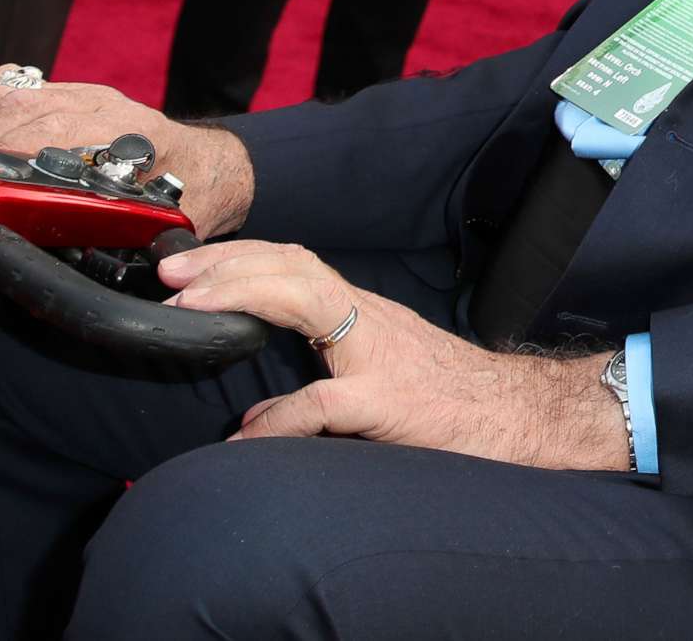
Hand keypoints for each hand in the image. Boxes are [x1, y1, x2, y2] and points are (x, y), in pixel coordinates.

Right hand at [0, 64, 253, 237]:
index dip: (16, 152)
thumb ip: (132, 235)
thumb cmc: (192, 197)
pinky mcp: (72, 93)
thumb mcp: (167, 224)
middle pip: (30, 111)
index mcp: (134, 136)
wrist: (211, 165)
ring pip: (18, 95)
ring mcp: (88, 96)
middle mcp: (109, 108)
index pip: (64, 131)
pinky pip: (17, 84)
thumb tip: (100, 259)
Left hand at [162, 240, 630, 471]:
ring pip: (305, 300)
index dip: (236, 259)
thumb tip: (257, 417)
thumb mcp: (379, 386)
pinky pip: (324, 403)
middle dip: (225, 263)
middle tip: (169, 273)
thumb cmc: (454, 402)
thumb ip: (319, 391)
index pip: (293, 264)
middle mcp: (369, 320)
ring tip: (188, 308)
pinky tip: (245, 435)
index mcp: (363, 314)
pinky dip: (279, 417)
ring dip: (241, 296)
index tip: (182, 267)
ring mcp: (379, 356)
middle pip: (291, 266)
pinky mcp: (390, 400)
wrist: (524, 417)